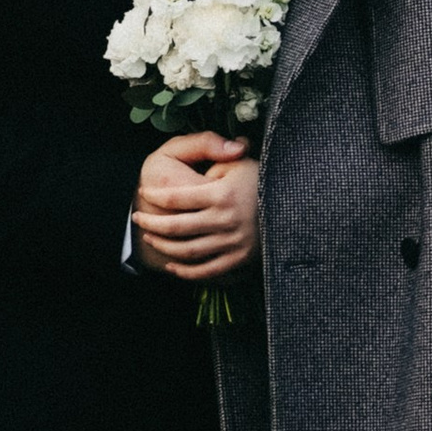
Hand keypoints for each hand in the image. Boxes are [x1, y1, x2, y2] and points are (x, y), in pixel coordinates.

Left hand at [134, 131, 260, 283]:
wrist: (294, 208)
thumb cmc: (262, 181)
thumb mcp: (241, 162)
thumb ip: (215, 159)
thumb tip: (194, 167)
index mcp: (222, 195)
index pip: (177, 198)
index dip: (155, 197)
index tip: (144, 193)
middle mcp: (225, 221)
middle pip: (176, 227)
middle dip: (151, 223)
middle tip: (137, 217)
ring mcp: (232, 243)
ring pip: (187, 251)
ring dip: (163, 246)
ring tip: (150, 237)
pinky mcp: (238, 260)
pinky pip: (206, 271)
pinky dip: (185, 271)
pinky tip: (172, 264)